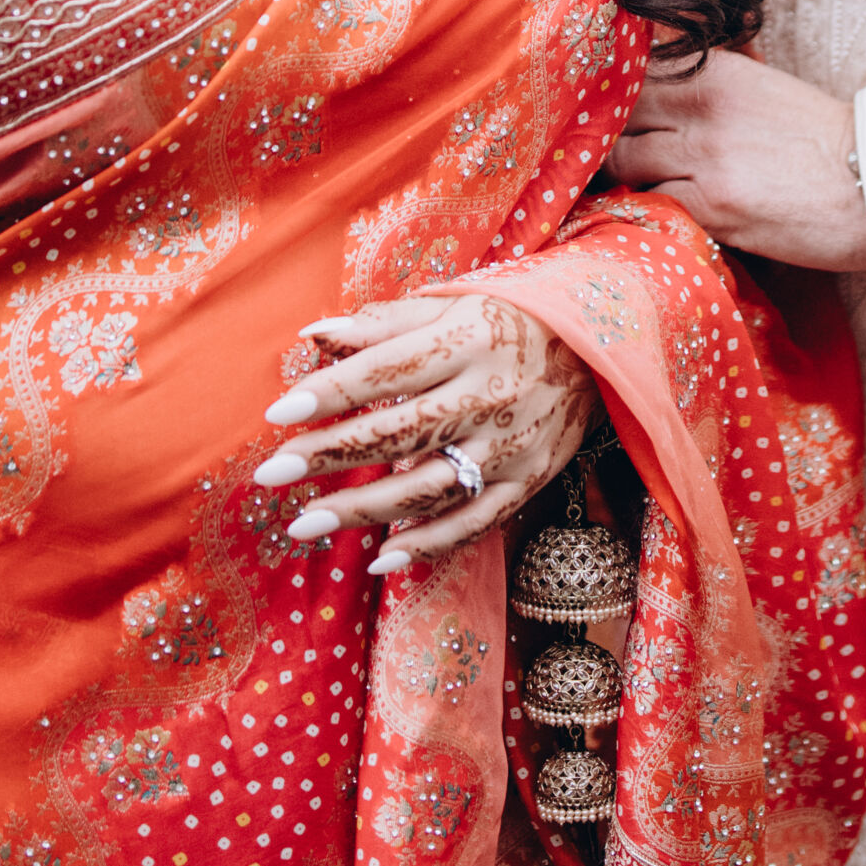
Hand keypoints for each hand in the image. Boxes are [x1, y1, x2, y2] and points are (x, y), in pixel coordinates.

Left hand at [253, 292, 595, 573]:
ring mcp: (510, 443)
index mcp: (465, 339)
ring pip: (427, 485)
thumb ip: (382, 324)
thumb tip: (312, 335)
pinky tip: (381, 559)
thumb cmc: (503, 321)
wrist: (594, 348)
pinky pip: (473, 521)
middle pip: (398, 431)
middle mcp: (488, 392)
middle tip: (271, 474)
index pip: (386, 368)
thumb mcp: (451, 307)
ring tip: (304, 524)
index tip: (278, 414)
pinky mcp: (527, 480)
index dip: (330, 392)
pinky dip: (428, 543)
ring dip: (362, 509)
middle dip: (329, 454)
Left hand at [603, 47, 865, 270]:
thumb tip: (655, 100)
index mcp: (715, 72)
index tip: (601, 118)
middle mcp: (703, 106)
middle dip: (605, 137)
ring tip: (626, 191)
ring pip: (624, 160)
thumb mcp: (761, 92)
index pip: (632, 73)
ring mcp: (705, 156)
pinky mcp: (714, 205)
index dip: (610, 99)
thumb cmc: (823, 143)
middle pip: (617, 115)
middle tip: (602, 159)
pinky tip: (652, 218)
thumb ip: (707, 91)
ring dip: (620, 178)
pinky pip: (650, 204)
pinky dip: (644, 211)